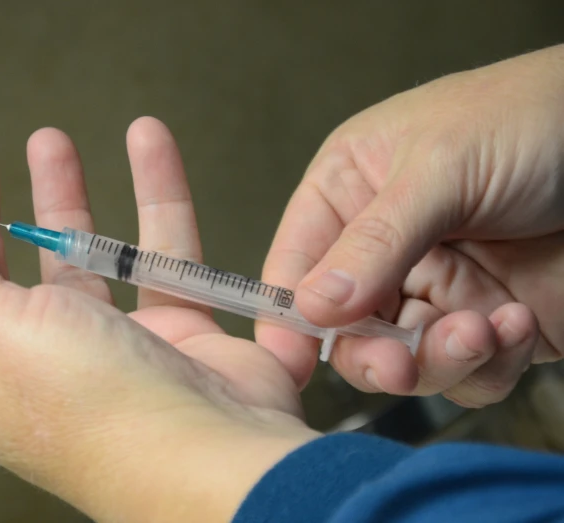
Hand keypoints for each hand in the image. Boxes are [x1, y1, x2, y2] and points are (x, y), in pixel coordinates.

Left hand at [0, 118, 316, 522]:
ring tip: (49, 140)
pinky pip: (159, 252)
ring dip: (63, 195)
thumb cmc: (92, 406)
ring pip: (78, 257)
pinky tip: (149, 142)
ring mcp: (108, 346)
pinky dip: (157, 196)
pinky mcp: (171, 330)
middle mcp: (38, 363)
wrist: (213, 456)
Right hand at [258, 44, 563, 407]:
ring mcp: (438, 288)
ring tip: (478, 330)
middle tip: (397, 365)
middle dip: (371, 354)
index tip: (290, 359)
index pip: (296, 264)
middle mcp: (385, 248)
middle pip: (346, 327)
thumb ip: (375, 240)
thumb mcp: (441, 165)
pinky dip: (491, 365)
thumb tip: (314, 305)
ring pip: (405, 360)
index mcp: (351, 193)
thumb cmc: (530, 116)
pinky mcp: (488, 321)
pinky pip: (470, 372)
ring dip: (440, 360)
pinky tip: (515, 323)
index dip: (288, 315)